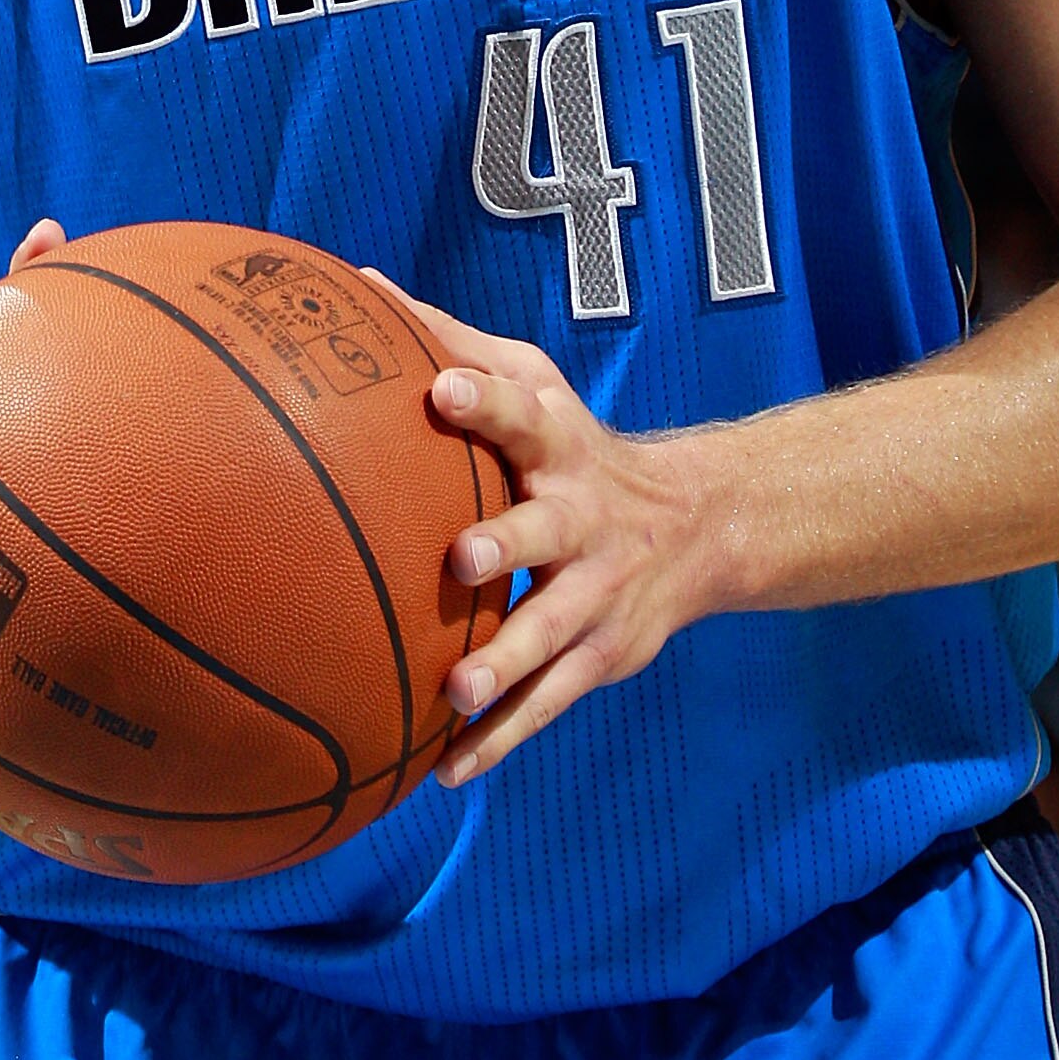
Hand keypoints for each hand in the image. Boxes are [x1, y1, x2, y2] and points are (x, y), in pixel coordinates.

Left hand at [376, 282, 738, 785]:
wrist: (701, 526)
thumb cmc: (574, 445)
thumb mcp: (533, 383)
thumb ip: (450, 340)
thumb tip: (357, 287)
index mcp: (558, 447)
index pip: (519, 415)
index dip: (481, 403)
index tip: (437, 391)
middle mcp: (582, 519)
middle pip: (544, 532)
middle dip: (506, 544)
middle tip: (462, 558)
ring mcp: (596, 594)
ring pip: (550, 634)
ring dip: (505, 665)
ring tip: (456, 692)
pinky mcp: (601, 655)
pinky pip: (549, 704)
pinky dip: (502, 739)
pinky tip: (447, 772)